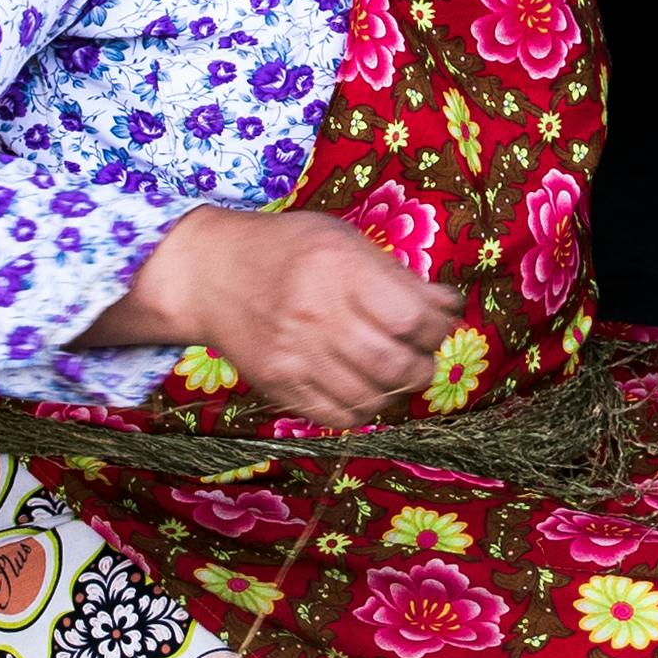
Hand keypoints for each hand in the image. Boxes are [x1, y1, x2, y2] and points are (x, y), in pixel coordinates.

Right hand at [96, 204, 456, 423]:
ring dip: (396, 393)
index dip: (438, 329)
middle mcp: (317, 315)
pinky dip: (362, 411)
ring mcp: (295, 355)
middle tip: (423, 360)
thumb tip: (449, 305)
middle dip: (423, 368)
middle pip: (394, 364)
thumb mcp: (343, 240)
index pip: (411, 318)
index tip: (439, 326)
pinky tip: (365, 392)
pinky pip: (334, 417)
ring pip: (368, 397)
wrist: (208, 273)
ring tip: (397, 377)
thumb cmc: (285, 248)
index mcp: (339, 270)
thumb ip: (396, 275)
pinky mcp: (278, 384)